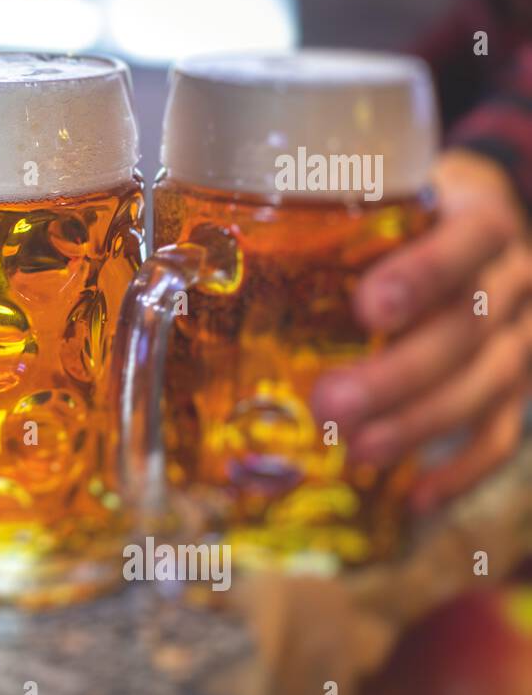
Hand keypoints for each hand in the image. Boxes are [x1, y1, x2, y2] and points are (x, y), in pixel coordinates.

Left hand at [312, 150, 531, 511]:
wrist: (478, 225)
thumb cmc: (405, 217)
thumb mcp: (382, 198)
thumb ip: (326, 225)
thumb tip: (194, 259)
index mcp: (479, 221)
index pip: (468, 241)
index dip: (423, 275)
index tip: (368, 307)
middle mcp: (509, 282)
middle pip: (466, 332)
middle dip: (398, 375)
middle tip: (331, 404)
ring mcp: (520, 338)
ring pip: (486, 387)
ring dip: (419, 425)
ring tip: (359, 452)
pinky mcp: (518, 386)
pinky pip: (502, 433)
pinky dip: (462, 470)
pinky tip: (414, 496)